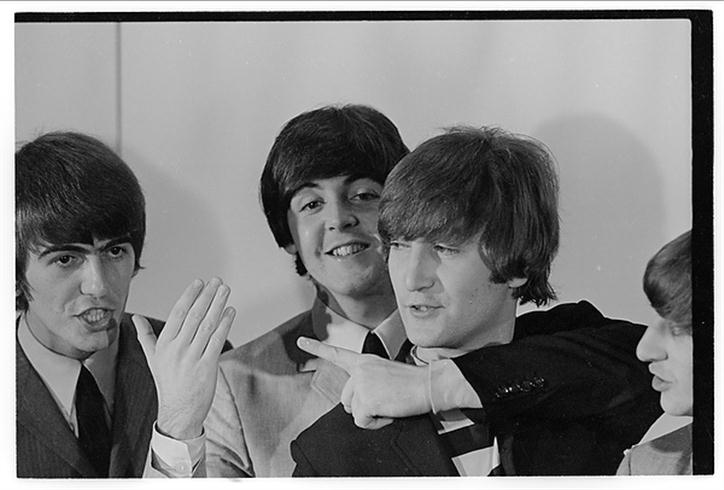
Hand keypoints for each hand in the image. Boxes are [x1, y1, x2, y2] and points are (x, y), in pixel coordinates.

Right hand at [133, 277, 235, 439]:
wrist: (179, 411)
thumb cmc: (168, 383)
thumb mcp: (153, 359)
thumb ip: (145, 336)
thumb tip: (135, 318)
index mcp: (164, 345)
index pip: (178, 313)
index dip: (189, 296)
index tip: (199, 282)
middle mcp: (177, 350)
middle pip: (194, 316)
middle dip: (207, 295)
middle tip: (217, 281)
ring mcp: (192, 358)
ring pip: (207, 325)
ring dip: (218, 305)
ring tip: (225, 290)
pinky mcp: (207, 367)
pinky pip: (217, 340)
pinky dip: (225, 324)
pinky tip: (230, 311)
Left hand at [296, 337, 429, 428]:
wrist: (429, 384)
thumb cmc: (412, 383)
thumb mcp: (384, 375)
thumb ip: (367, 382)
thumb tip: (357, 404)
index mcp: (364, 360)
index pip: (336, 353)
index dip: (316, 347)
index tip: (300, 340)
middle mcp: (359, 369)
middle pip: (346, 399)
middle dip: (363, 406)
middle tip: (386, 399)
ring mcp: (361, 383)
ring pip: (354, 411)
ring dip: (370, 414)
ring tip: (390, 403)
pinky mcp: (366, 398)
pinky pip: (362, 422)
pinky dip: (377, 422)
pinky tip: (390, 411)